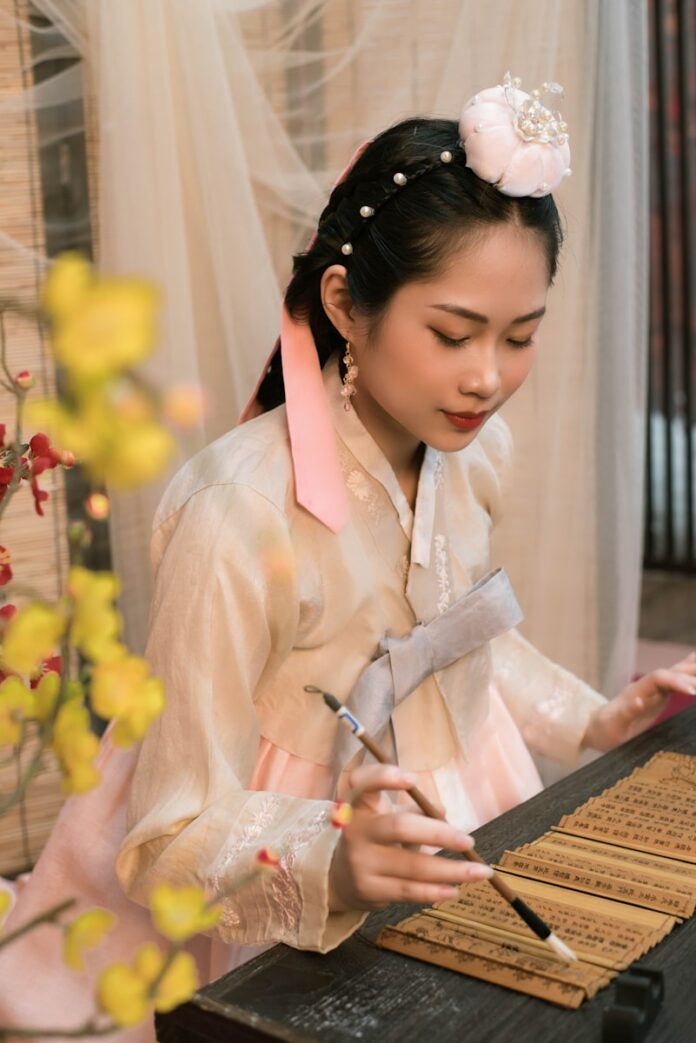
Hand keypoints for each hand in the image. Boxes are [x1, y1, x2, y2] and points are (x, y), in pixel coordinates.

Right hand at [327, 763, 490, 912]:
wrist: (339, 878)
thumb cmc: (373, 838)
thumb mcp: (386, 817)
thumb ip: (413, 811)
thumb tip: (442, 811)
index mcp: (359, 804)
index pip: (363, 783)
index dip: (385, 778)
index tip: (412, 780)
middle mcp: (356, 831)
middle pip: (399, 827)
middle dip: (439, 834)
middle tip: (468, 840)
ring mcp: (361, 862)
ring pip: (412, 866)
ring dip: (451, 870)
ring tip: (480, 871)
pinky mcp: (369, 889)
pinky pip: (408, 891)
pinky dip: (435, 891)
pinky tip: (455, 889)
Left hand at [583, 651, 695, 751]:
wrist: (596, 727)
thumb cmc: (605, 730)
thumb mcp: (614, 726)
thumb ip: (626, 713)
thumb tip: (638, 701)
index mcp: (635, 692)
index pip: (658, 679)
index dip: (676, 681)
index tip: (693, 691)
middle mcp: (645, 687)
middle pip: (669, 672)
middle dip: (689, 675)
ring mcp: (652, 690)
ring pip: (673, 673)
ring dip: (690, 670)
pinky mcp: (657, 695)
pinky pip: (674, 680)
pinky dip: (686, 672)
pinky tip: (694, 663)